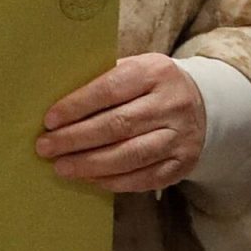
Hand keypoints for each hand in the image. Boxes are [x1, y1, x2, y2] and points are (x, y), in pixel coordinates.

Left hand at [35, 53, 206, 191]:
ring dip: (89, 164)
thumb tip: (60, 107)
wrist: (204, 104)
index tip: (50, 120)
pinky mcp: (182, 162)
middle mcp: (173, 103)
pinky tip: (89, 177)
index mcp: (158, 72)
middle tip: (46, 147)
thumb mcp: (138, 69)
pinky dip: (111, 181)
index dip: (78, 106)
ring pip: (129, 155)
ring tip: (61, 167)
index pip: (112, 89)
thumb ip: (106, 81)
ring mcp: (180, 135)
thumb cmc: (154, 87)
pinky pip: (142, 178)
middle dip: (75, 139)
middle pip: (118, 125)